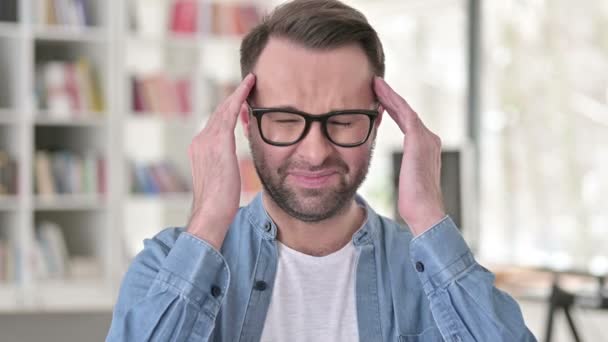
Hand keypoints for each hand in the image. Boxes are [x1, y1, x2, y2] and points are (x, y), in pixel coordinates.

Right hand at [186, 74, 255, 248]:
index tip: (240, 99)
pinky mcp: (219, 143)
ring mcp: (207, 140)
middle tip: (249, 82)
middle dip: (233, 97)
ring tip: (251, 81)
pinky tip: (248, 89)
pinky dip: (239, 98)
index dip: (228, 109)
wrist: (211, 213)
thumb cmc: (220, 203)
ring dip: (238, 93)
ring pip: (225, 109)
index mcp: (199, 148)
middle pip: (219, 112)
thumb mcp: (222, 178)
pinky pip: (230, 114)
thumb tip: (231, 164)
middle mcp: (200, 140)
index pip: (216, 122)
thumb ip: (225, 164)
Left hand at [373, 77, 445, 235]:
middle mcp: (429, 138)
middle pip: (405, 112)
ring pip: (404, 108)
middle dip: (390, 98)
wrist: (424, 210)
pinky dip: (391, 99)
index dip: (392, 109)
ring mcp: (426, 137)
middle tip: (374, 84)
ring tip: (374, 83)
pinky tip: (379, 91)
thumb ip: (404, 169)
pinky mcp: (419, 138)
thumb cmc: (413, 203)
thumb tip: (397, 174)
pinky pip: (403, 112)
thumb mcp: (406, 181)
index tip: (377, 100)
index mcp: (425, 148)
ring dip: (389, 95)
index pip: (406, 122)